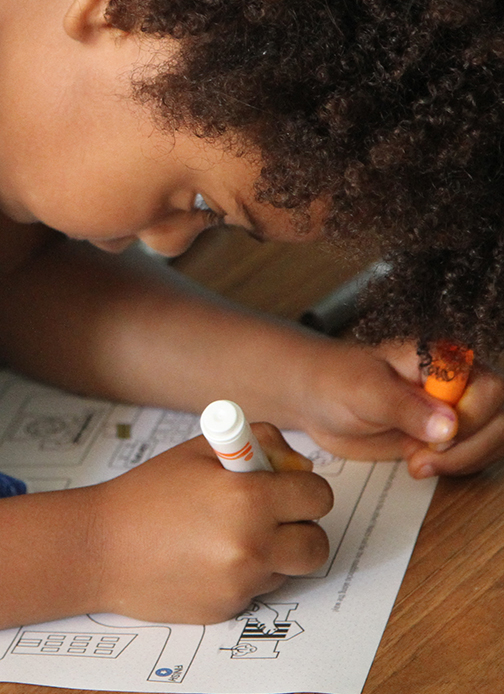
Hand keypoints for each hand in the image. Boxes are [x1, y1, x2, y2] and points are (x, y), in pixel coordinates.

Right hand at [94, 423, 332, 624]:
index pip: (318, 497)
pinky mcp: (227, 609)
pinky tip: (211, 557)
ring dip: (277, 551)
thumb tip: (300, 468)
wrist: (102, 546)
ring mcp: (240, 583)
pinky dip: (248, 573)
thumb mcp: (206, 447)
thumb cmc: (151, 491)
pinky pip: (260, 588)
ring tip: (234, 534)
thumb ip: (263, 444)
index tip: (292, 488)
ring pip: (290, 567)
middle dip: (303, 526)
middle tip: (276, 515)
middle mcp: (251, 545)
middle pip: (317, 544)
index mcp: (249, 497)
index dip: (307, 489)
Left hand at [299, 339, 503, 476]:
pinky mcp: (444, 436)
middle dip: (467, 449)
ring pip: (493, 440)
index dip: (471, 419)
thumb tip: (448, 426)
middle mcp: (457, 382)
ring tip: (416, 463)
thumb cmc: (336, 381)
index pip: (489, 388)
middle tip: (422, 460)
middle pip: (499, 419)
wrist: (317, 398)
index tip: (439, 440)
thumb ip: (405, 406)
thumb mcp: (365, 391)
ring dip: (462, 462)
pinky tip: (420, 464)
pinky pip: (473, 455)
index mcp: (442, 358)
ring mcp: (454, 410)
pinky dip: (455, 469)